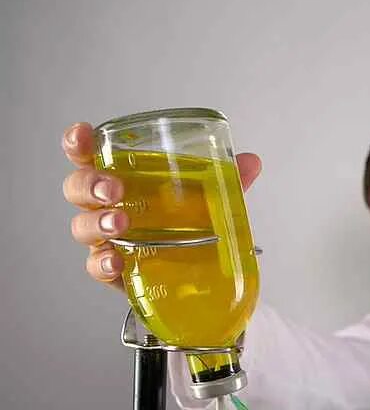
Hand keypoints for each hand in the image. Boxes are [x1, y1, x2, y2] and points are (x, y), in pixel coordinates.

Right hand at [61, 122, 262, 291]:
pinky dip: (103, 263)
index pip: (90, 155)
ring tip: (120, 224)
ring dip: (98, 223)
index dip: (79, 143)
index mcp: (125, 179)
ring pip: (83, 227)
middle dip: (89, 185)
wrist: (196, 275)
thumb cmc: (189, 226)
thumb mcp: (210, 200)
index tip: (84, 135)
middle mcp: (108, 206)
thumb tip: (250, 162)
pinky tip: (117, 260)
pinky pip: (97, 266)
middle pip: (78, 188)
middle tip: (113, 189)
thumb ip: (228, 181)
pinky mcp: (115, 271)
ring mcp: (108, 239)